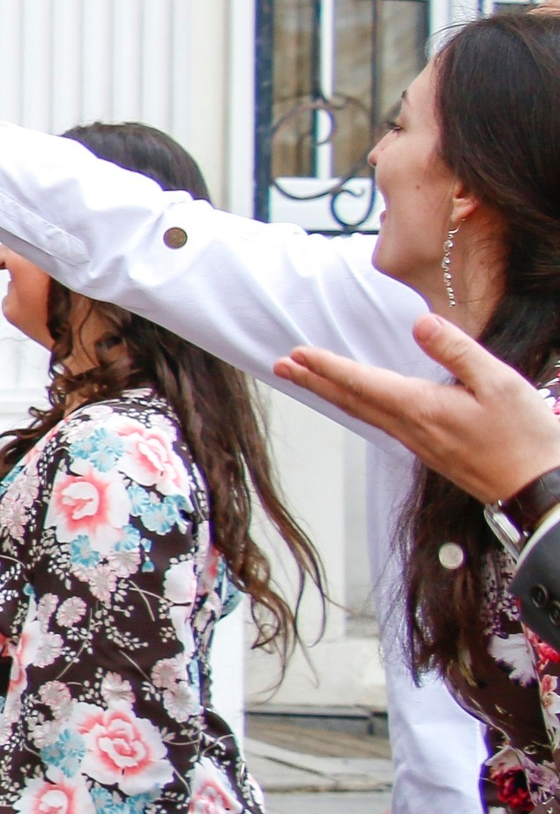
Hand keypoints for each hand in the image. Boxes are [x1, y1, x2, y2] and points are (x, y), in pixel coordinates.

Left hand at [274, 314, 559, 505]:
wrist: (538, 490)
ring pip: (363, 413)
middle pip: (352, 400)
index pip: (363, 383)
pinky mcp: (430, 450)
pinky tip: (357, 402)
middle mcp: (411, 428)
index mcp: (421, 409)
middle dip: (313, 381)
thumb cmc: (526, 438)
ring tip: (305, 379)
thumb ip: (458, 351)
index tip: (297, 354)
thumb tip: (421, 323)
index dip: (328, 367)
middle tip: (280, 366)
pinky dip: (358, 406)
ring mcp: (418, 443)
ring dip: (331, 393)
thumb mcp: (499, 384)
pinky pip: (381, 423)